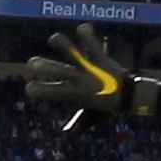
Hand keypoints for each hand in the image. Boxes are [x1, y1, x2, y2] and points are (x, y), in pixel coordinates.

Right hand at [24, 24, 153, 129]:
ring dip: (62, 45)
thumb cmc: (109, 108)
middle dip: (41, 66)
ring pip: (71, 53)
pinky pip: (93, 44)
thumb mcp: (92, 116)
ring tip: (54, 39)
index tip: (30, 88)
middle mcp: (78, 80)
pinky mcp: (101, 59)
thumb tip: (68, 133)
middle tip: (32, 63)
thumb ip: (79, 122)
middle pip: (55, 71)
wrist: (131, 98)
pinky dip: (87, 35)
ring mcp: (89, 68)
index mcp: (73, 94)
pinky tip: (83, 27)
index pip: (49, 93)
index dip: (37, 90)